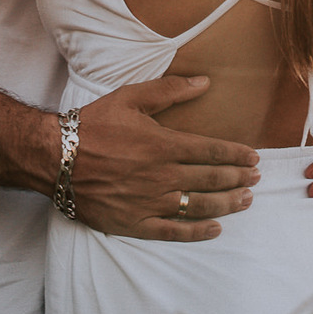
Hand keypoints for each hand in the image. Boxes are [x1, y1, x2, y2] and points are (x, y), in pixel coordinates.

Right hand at [72, 76, 260, 241]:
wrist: (56, 158)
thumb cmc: (92, 125)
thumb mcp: (130, 98)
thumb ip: (169, 91)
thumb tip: (204, 82)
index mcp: (163, 145)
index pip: (211, 150)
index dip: (236, 155)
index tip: (253, 158)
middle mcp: (162, 176)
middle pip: (211, 179)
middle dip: (238, 178)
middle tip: (256, 179)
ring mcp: (150, 202)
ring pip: (199, 206)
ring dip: (228, 204)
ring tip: (246, 201)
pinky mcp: (135, 223)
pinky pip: (174, 232)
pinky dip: (198, 231)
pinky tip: (216, 229)